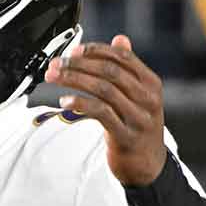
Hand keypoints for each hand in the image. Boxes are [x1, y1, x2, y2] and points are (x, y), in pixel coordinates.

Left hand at [44, 35, 167, 186]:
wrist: (149, 166)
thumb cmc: (139, 127)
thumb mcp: (140, 96)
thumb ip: (129, 68)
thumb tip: (120, 39)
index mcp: (150, 84)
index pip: (122, 57)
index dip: (95, 50)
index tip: (73, 51)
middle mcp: (147, 98)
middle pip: (110, 71)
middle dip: (79, 65)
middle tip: (56, 64)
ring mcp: (138, 118)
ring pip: (103, 90)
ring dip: (75, 80)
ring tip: (55, 78)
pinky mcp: (126, 136)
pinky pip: (101, 113)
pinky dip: (81, 103)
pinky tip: (65, 100)